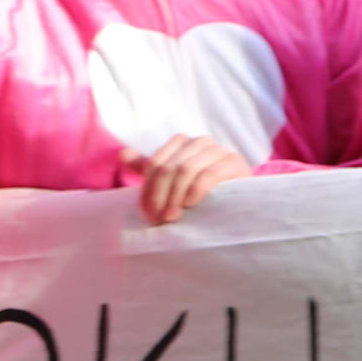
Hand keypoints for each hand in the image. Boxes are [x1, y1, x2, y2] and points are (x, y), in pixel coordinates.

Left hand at [125, 136, 253, 226]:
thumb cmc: (202, 193)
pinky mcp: (235, 162)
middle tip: (157, 219)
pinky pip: (210, 174)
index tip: (146, 212)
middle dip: (159, 195)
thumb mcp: (173, 181)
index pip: (155, 163)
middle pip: (169, 167)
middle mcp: (200, 141)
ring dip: (175, 197)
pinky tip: (192, 205)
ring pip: (186, 169)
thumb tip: (122, 154)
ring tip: (172, 217)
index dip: (147, 189)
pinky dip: (197, 190)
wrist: (239, 203)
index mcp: (182, 142)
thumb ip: (148, 167)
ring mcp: (219, 149)